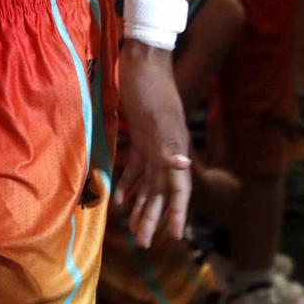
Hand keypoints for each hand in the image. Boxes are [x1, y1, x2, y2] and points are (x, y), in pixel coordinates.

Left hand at [113, 42, 191, 247]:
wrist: (142, 60)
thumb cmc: (150, 86)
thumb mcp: (158, 116)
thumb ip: (168, 142)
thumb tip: (181, 165)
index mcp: (174, 148)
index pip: (179, 188)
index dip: (178, 212)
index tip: (177, 236)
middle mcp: (167, 151)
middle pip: (162, 191)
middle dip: (154, 217)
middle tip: (142, 243)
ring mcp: (153, 144)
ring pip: (149, 182)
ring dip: (142, 205)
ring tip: (133, 229)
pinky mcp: (140, 136)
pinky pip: (137, 166)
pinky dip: (130, 183)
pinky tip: (121, 199)